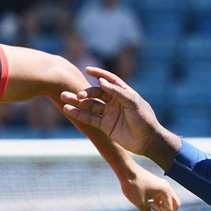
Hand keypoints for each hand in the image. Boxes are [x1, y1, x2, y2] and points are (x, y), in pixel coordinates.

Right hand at [59, 67, 173, 163]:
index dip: (99, 74)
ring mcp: (108, 114)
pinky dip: (78, 114)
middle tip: (78, 94)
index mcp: (123, 93)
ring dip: (77, 102)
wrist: (147, 141)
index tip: (87, 70)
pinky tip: (68, 110)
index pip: (109, 80)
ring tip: (64, 97)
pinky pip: (89, 118)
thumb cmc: (144, 119)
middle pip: (96, 93)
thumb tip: (101, 82)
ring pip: (90, 105)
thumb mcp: (132, 102)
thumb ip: (116, 91)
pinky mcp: (104, 126)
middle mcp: (114, 102)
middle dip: (86, 92)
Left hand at [120, 170, 180, 210]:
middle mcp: (166, 187)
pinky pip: (161, 195)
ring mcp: (161, 185)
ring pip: (168, 199)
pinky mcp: (155, 184)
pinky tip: (153, 209)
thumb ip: (146, 210)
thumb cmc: (133, 185)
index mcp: (165, 191)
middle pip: (175, 203)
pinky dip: (159, 203)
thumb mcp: (139, 202)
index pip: (170, 208)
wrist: (126, 170)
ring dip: (164, 209)